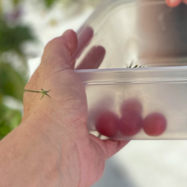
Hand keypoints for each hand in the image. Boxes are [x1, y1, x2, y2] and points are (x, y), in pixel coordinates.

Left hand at [23, 29, 126, 186]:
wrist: (58, 153)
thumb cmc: (53, 110)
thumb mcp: (53, 70)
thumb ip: (58, 50)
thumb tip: (67, 35)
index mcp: (50, 91)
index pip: (64, 63)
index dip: (76, 47)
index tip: (91, 33)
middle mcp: (62, 111)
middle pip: (81, 86)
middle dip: (93, 69)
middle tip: (106, 53)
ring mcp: (78, 131)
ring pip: (99, 113)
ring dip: (112, 102)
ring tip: (129, 86)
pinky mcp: (94, 151)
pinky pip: (113, 140)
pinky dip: (125, 133)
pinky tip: (136, 122)